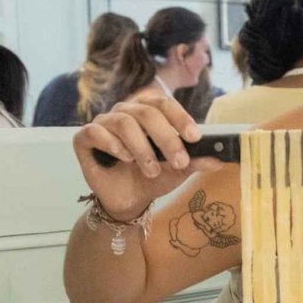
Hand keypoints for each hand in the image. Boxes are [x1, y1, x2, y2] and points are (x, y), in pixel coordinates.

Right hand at [72, 88, 220, 218]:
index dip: (180, 117)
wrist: (129, 199)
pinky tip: (125, 159)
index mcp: (148, 112)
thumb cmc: (152, 177)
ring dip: (142, 148)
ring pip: (124, 123)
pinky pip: (96, 132)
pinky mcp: (84, 138)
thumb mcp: (178, 170)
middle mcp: (125, 112)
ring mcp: (103, 123)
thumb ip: (196, 161)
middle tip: (179, 161)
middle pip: (146, 113)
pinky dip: (113, 145)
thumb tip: (218, 159)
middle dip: (166, 138)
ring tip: (152, 170)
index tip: (194, 137)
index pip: (163, 103)